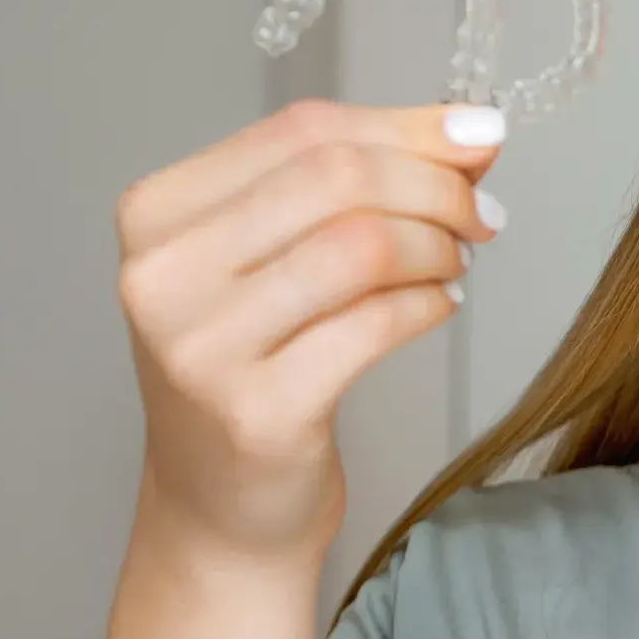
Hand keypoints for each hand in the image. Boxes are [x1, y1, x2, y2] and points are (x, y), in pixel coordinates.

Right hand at [114, 97, 506, 565]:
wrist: (220, 510)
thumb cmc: (255, 374)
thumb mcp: (278, 262)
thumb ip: (356, 189)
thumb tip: (470, 132)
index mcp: (158, 213)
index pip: (301, 132)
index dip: (407, 128)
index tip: (477, 138)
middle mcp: (164, 274)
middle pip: (335, 179)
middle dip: (433, 185)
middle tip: (481, 211)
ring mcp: (203, 346)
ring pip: (361, 246)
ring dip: (437, 247)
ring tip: (457, 263)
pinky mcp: (259, 410)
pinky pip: (374, 325)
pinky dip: (428, 305)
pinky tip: (440, 306)